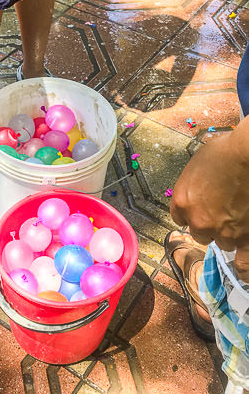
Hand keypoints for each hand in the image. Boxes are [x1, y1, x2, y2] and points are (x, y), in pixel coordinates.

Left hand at [170, 127, 248, 281]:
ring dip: (228, 234)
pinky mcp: (245, 239)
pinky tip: (243, 269)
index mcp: (182, 201)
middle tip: (222, 212)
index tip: (199, 208)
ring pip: (221, 242)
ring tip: (238, 220)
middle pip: (198, 232)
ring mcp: (222, 232)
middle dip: (208, 223)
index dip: (190, 212)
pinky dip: (243, 267)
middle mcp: (198, 220)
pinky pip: (243, 263)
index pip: (178, 217)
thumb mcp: (198, 162)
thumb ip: (194, 181)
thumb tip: (199, 182)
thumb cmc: (226, 151)